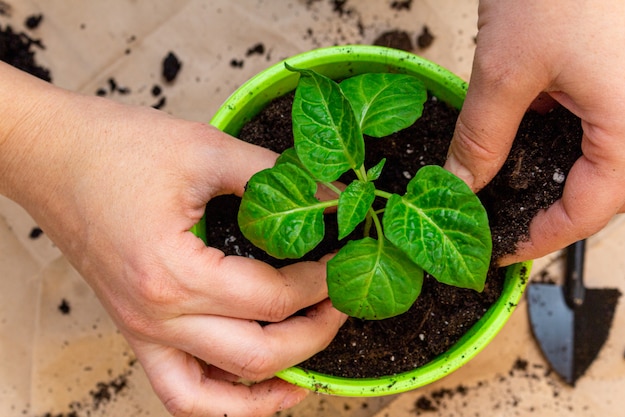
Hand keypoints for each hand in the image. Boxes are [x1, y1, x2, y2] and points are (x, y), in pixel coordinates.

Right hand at [0, 62, 345, 416]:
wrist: (52, 155)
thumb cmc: (117, 148)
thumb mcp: (207, 150)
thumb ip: (274, 177)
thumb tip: (332, 194)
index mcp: (174, 273)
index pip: (272, 299)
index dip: (320, 283)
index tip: (342, 262)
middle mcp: (156, 316)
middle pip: (258, 355)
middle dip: (315, 335)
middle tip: (342, 302)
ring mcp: (142, 331)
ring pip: (217, 397)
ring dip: (273, 385)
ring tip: (310, 362)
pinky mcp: (136, 329)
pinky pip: (181, 392)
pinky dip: (223, 402)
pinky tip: (256, 383)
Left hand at [444, 0, 624, 264]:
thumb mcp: (507, 72)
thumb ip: (482, 139)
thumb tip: (460, 187)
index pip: (590, 211)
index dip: (540, 237)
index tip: (500, 251)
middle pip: (600, 190)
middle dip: (546, 208)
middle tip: (500, 221)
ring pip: (598, 158)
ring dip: (551, 173)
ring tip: (505, 187)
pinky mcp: (619, 77)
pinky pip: (595, 124)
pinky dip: (558, 137)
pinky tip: (524, 136)